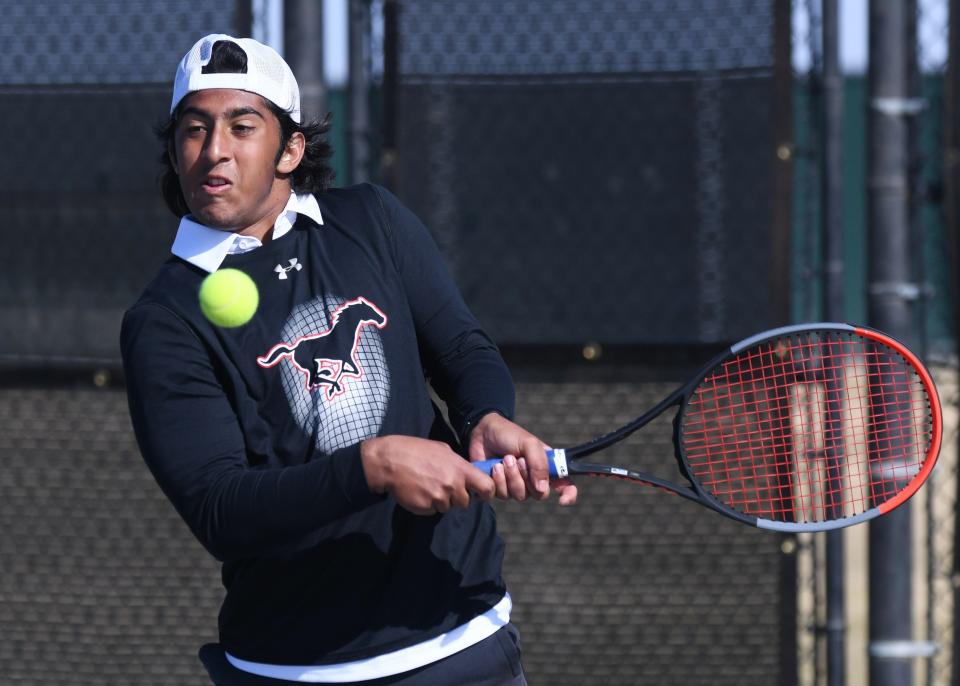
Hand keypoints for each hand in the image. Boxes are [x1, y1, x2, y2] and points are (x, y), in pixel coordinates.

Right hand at [361, 435, 494, 514]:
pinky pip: (433, 511)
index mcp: (460, 468)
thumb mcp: (443, 450)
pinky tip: (419, 491)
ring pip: (448, 507)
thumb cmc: (416, 451)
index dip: (486, 493)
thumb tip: (468, 474)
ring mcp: (439, 497)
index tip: (481, 494)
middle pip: (465, 502)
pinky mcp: (426, 507)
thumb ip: (458, 464)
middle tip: (444, 486)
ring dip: (441, 500)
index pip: (487, 487)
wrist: (389, 461)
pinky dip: (428, 504)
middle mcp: (452, 484)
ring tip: (428, 486)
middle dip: (457, 497)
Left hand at [467, 413, 577, 505]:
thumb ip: (539, 464)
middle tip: (518, 460)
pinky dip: (498, 480)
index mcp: (547, 466)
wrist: (483, 433)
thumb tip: (543, 489)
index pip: (565, 486)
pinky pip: (503, 496)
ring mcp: (517, 485)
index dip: (568, 495)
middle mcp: (534, 479)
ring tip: (504, 460)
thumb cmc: (510, 435)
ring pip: (520, 496)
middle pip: (540, 495)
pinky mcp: (500, 489)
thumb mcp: (529, 443)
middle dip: (527, 478)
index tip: (563, 501)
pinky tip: (495, 467)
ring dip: (511, 477)